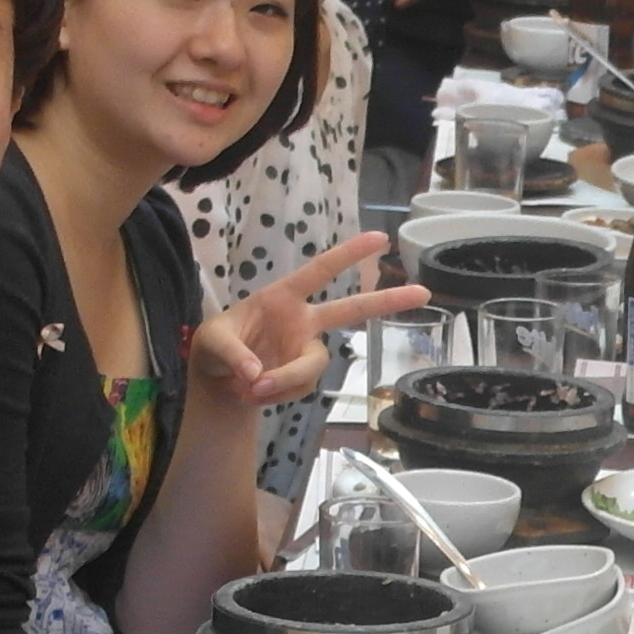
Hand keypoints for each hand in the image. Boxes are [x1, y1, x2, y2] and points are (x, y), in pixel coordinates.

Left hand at [194, 231, 427, 416]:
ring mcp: (305, 350)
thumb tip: (256, 375)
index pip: (319, 271)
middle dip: (387, 301)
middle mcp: (303, 321)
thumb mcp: (210, 341)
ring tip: (248, 388)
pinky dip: (276, 395)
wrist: (216, 380)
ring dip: (283, 381)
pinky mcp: (303, 377)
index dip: (347, 254)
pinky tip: (253, 393)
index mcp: (283, 296)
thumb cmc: (214, 346)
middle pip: (352, 311)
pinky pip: (299, 389)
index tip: (379, 238)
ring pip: (312, 367)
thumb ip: (232, 354)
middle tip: (423, 292)